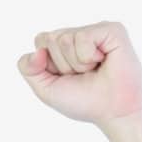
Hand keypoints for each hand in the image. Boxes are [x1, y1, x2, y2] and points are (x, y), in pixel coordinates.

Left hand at [16, 21, 141, 124]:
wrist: (113, 111)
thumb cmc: (84, 101)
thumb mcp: (45, 89)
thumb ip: (28, 68)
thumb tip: (37, 50)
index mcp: (64, 45)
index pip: (40, 40)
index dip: (49, 65)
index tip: (67, 77)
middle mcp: (79, 34)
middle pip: (50, 38)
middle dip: (62, 65)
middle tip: (84, 75)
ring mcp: (96, 30)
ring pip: (64, 38)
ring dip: (77, 64)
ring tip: (94, 70)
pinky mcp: (112, 29)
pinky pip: (83, 37)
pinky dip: (88, 57)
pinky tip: (103, 61)